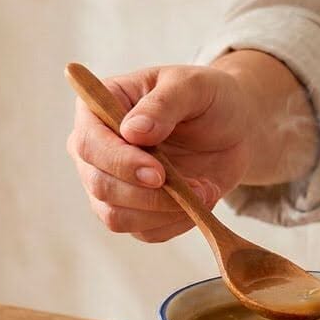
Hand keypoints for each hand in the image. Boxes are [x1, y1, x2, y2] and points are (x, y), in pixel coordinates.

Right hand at [66, 64, 254, 242]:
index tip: (159, 173)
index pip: (88, 143)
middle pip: (99, 186)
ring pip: (116, 216)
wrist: (231, 128)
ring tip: (203, 190)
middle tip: (193, 188)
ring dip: (164, 212)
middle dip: (146, 195)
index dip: (120, 163)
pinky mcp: (134, 211)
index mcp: (98, 109)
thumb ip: (163, 104)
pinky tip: (199, 199)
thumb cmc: (206, 99)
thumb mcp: (193, 87)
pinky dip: (176, 223)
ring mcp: (111, 184)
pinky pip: (144, 232)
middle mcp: (95, 150)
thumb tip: (132, 131)